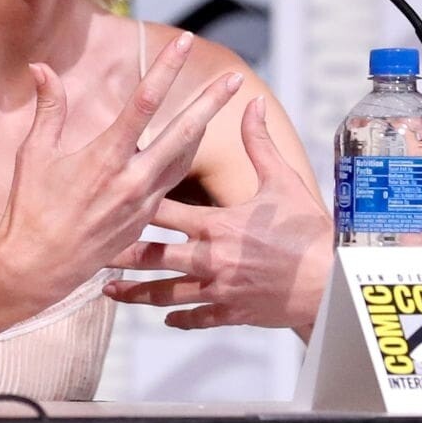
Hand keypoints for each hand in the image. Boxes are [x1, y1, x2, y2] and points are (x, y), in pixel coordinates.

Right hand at [0, 33, 241, 306]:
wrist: (38, 269)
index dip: (167, 68)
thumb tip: (40, 67)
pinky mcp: (146, 220)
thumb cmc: (29, 210)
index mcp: (106, 158)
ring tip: (217, 104)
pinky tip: (189, 142)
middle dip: (211, 102)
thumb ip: (48, 109)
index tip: (185, 41)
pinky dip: (182, 157)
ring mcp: (144, 202)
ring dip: (201, 128)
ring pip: (184, 157)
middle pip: (183, 132)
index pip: (144, 102)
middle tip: (235, 78)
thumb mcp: (33, 155)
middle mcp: (133, 179)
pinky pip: (173, 181)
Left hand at [104, 96, 333, 337]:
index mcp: (217, 224)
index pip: (164, 211)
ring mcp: (217, 289)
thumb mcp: (283, 182)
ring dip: (134, 293)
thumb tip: (251, 104)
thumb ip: (259, 143)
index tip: (109, 197)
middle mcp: (209, 258)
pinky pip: (195, 317)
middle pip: (152, 255)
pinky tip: (164, 318)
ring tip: (108, 292)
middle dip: (120, 253)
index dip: (135, 204)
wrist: (330, 281)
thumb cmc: (309, 230)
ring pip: (164, 292)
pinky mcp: (230, 313)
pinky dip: (178, 318)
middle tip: (91, 250)